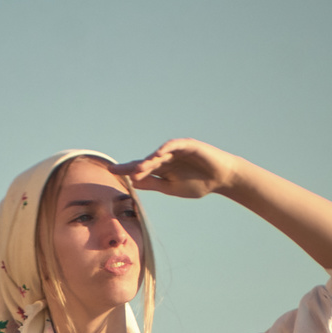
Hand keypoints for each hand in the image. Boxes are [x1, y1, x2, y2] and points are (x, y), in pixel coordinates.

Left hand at [111, 139, 237, 199]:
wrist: (220, 179)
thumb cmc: (198, 183)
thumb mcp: (171, 188)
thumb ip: (153, 184)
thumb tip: (133, 182)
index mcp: (162, 168)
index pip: (141, 168)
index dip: (127, 170)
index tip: (110, 171)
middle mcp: (166, 157)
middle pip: (146, 161)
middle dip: (132, 166)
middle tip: (117, 171)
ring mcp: (176, 150)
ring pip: (158, 155)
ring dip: (147, 161)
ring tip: (137, 169)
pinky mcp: (188, 145)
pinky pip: (174, 145)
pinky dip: (166, 149)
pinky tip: (157, 154)